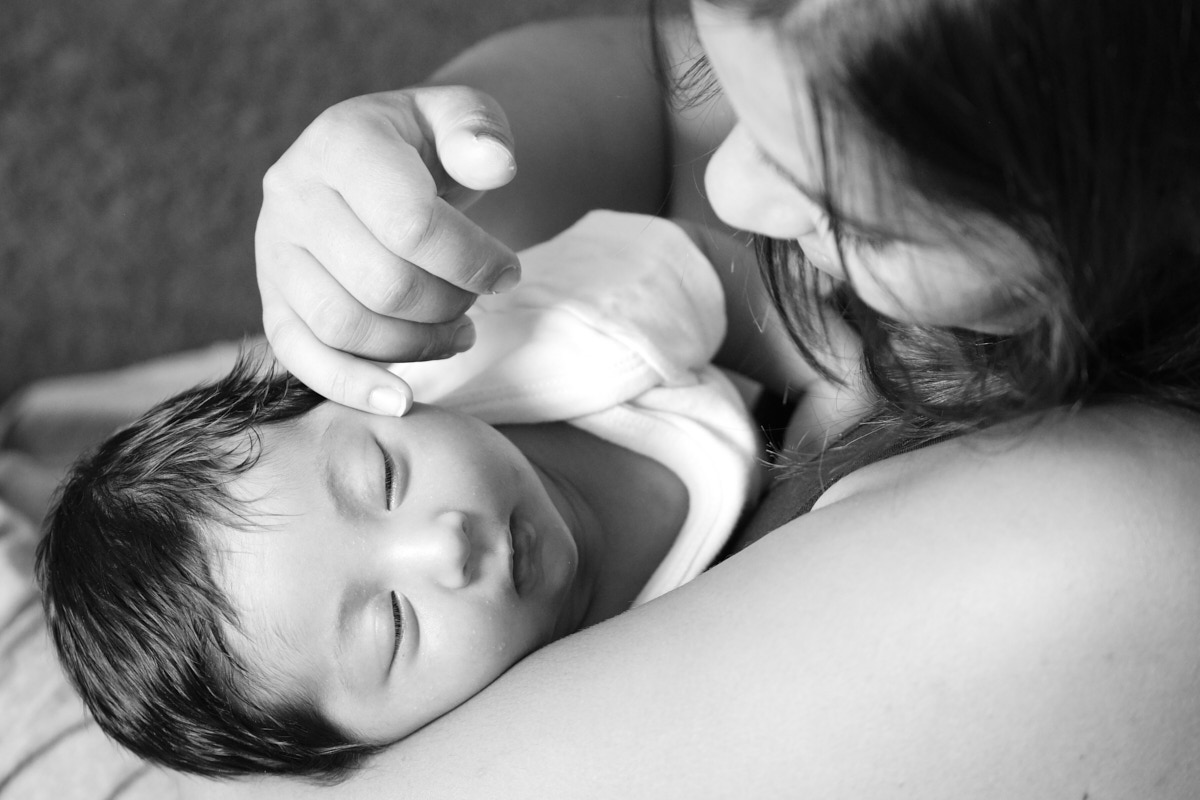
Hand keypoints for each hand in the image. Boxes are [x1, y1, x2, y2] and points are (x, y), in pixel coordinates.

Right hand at [256, 86, 520, 414]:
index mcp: (341, 140)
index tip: (509, 273)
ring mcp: (273, 250)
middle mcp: (292, 192)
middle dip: (449, 305)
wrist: (379, 167)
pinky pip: (301, 356)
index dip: (472, 261)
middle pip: (382, 284)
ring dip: (417, 345)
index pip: (411, 224)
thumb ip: (480, 131)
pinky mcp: (272, 298)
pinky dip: (352, 386)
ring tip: (460, 333)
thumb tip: (496, 165)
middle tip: (480, 302)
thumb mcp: (460, 120)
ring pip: (345, 326)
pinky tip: (401, 400)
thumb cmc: (429, 148)